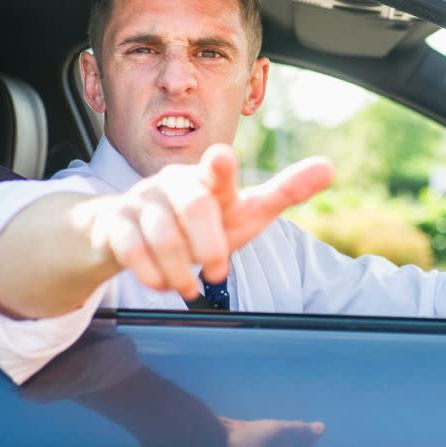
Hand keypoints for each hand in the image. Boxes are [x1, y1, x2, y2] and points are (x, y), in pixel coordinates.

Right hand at [87, 144, 333, 298]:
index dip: (221, 169)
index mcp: (209, 178)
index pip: (219, 170)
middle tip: (219, 270)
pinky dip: (151, 274)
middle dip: (209, 246)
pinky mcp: (114, 225)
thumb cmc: (199, 222)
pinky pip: (129, 249)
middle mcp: (174, 183)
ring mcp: (141, 201)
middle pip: (194, 206)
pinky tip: (163, 283)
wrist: (128, 233)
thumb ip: (285, 191)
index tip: (221, 161)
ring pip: (161, 233)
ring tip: (191, 286)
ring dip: (181, 268)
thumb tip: (331, 166)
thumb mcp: (244, 210)